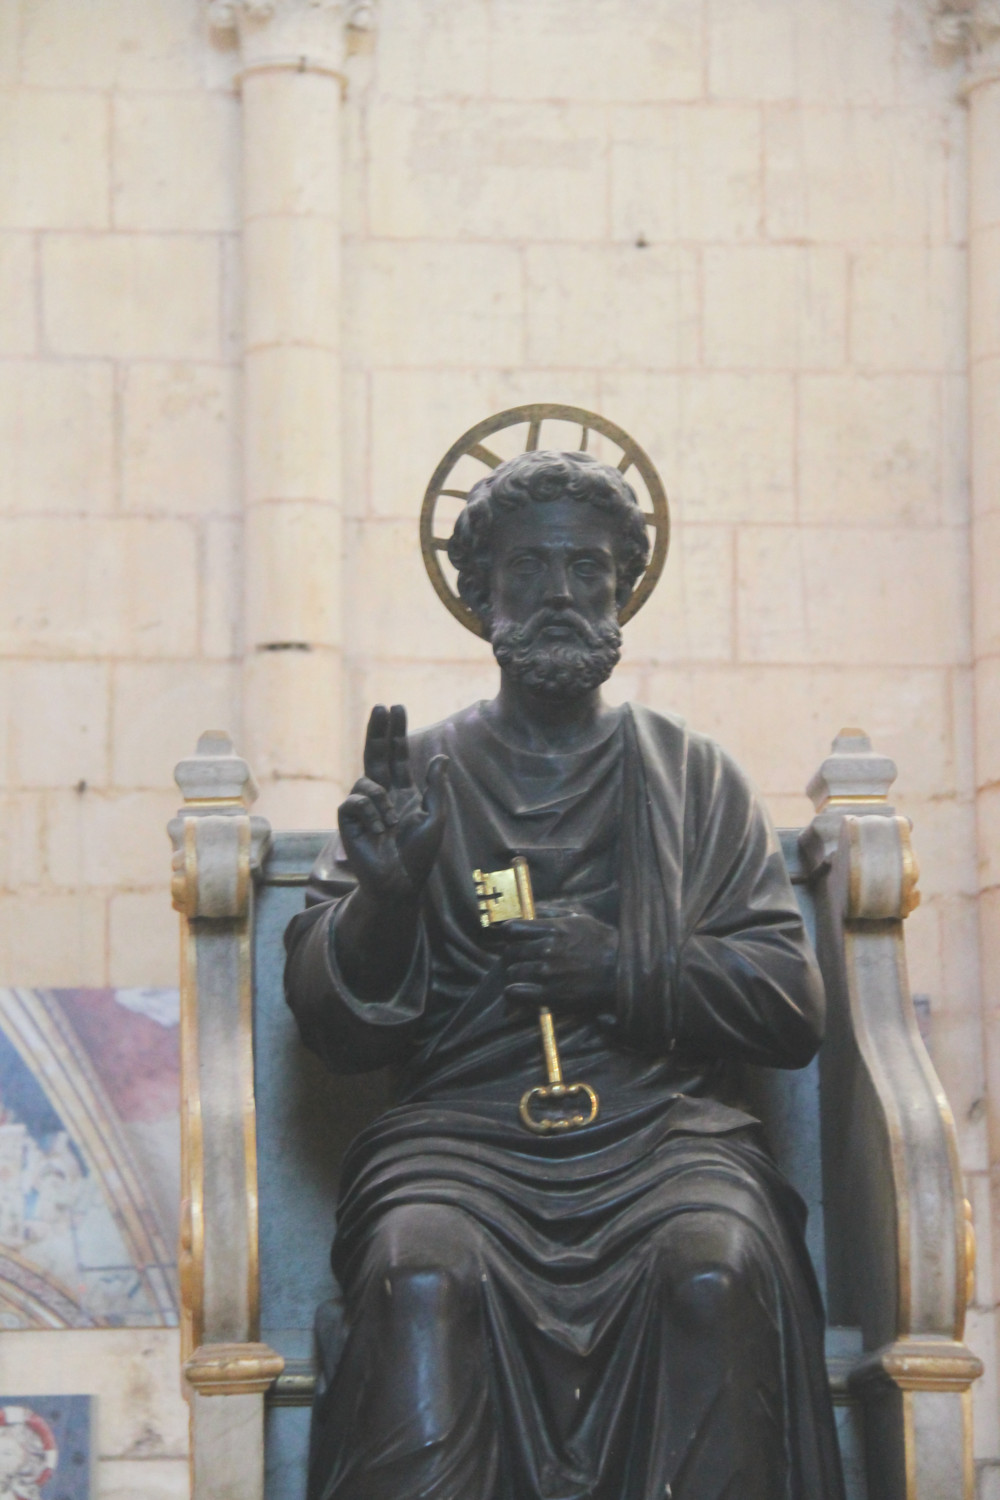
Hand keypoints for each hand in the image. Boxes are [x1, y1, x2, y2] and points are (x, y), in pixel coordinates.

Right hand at [338, 705, 448, 908]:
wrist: (400, 881)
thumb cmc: (419, 854)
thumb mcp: (435, 816)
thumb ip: (436, 786)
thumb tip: (441, 756)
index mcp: (402, 793)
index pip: (397, 756)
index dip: (396, 733)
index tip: (396, 708)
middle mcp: (381, 796)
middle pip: (376, 755)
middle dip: (378, 731)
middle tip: (381, 707)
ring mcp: (363, 807)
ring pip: (365, 780)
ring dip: (381, 799)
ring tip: (389, 823)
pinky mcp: (348, 820)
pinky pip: (354, 801)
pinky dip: (368, 813)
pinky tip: (375, 830)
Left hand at [499, 908, 617, 1014]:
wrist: (622, 973)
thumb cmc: (604, 944)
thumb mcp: (581, 919)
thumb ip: (554, 913)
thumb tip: (531, 910)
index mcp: (554, 929)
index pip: (512, 929)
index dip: (508, 934)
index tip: (512, 938)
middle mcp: (547, 950)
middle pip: (510, 951)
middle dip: (513, 955)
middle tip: (520, 959)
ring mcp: (547, 973)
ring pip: (513, 971)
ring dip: (516, 974)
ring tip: (525, 975)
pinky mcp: (550, 995)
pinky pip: (516, 992)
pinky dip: (514, 992)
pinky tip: (520, 991)